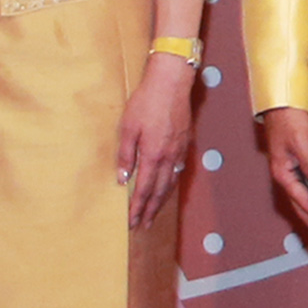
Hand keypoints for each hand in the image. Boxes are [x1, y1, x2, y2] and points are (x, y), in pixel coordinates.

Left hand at [114, 50, 197, 229]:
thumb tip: (122, 178)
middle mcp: (169, 157)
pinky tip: (167, 186)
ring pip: (171, 183)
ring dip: (162, 200)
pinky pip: (178, 171)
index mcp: (153, 155)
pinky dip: (171, 184)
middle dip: (151, 210)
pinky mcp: (185, 142)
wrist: (172, 82)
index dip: (138, 207)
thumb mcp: (128, 127)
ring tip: (155, 212)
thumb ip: (125, 155)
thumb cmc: (147, 101)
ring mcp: (179, 151)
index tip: (132, 221)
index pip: (144, 189)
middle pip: (160, 191)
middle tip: (144, 225)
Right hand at [256, 105, 307, 253]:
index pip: (304, 203)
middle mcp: (286, 176)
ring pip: (304, 201)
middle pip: (303, 208)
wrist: (282, 100)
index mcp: (283, 173)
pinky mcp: (297, 165)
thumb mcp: (301, 141)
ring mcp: (290, 172)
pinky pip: (307, 189)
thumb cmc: (286, 117)